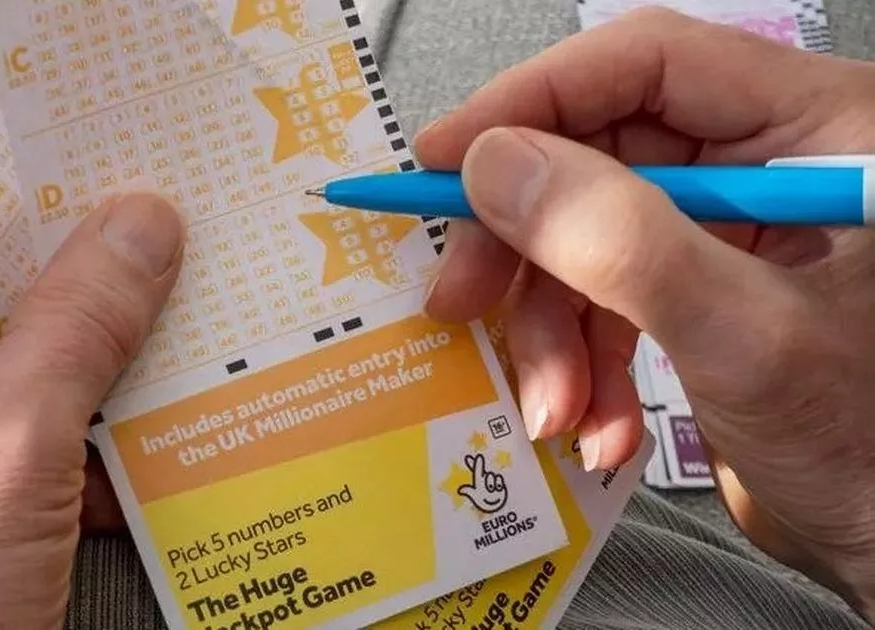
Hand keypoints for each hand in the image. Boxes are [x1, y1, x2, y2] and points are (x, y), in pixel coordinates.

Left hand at [0, 194, 183, 628]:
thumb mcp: (5, 447)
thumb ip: (80, 325)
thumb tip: (141, 224)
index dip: (53, 199)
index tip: (144, 168)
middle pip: (3, 301)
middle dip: (104, 297)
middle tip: (203, 249)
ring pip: (37, 374)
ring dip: (119, 376)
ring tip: (214, 330)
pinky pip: (45, 440)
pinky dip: (108, 445)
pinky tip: (181, 428)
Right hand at [415, 8, 874, 617]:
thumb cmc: (873, 448)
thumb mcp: (743, 338)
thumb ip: (621, 243)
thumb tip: (497, 165)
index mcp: (815, 129)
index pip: (645, 65)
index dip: (532, 101)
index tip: (443, 158)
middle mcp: (767, 165)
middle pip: (596, 155)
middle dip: (525, 246)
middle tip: (460, 299)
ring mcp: (727, 232)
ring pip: (584, 237)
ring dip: (550, 329)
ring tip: (554, 405)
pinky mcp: (698, 292)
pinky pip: (602, 298)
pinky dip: (581, 363)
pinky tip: (594, 423)